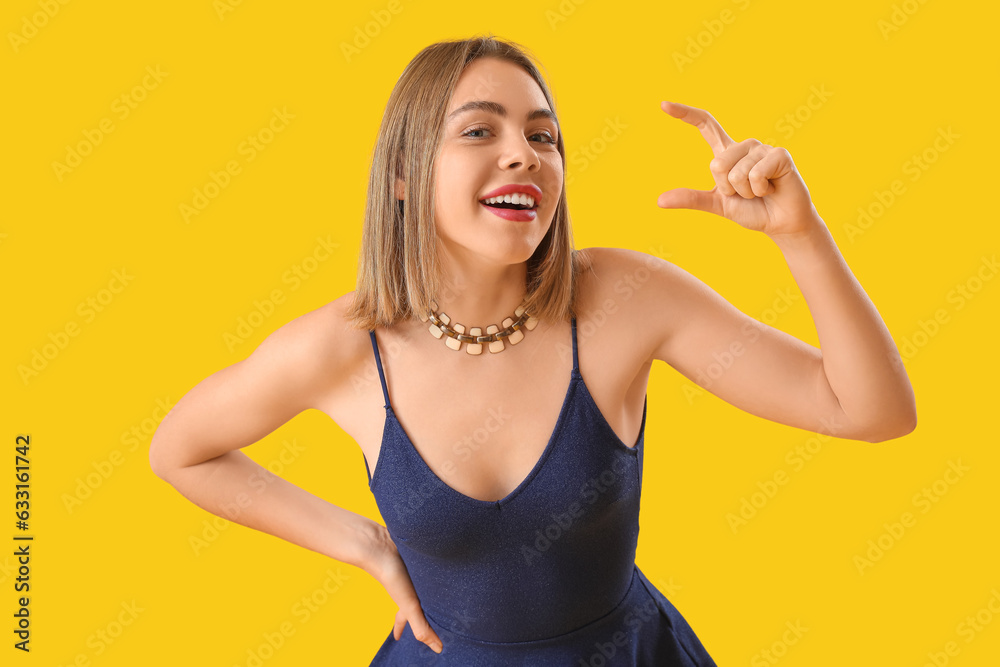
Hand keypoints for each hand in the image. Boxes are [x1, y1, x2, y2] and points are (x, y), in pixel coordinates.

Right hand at [362, 524, 443, 653]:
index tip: (397, 638)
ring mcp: (411, 573)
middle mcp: (408, 588)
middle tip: (425, 614)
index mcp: (405, 602)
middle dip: (419, 610)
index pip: (403, 620)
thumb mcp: (410, 606)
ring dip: (425, 589)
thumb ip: (422, 627)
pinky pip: (423, 568)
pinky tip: (434, 563)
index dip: (400, 630)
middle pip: (414, 603)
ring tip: (432, 588)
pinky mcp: (416, 558)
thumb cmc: (393, 576)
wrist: (382, 545)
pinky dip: (428, 569)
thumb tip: (438, 650)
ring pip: (420, 585)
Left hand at [657, 101, 821, 238]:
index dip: (686, 114)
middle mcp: (744, 146)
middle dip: (727, 188)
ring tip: (760, 191)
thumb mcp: (717, 203)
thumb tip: (659, 201)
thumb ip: (691, 199)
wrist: (780, 223)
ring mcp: (762, 148)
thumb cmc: (751, 210)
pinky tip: (771, 189)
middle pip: (716, 165)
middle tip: (746, 193)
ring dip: (745, 192)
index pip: (706, 126)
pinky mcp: (780, 155)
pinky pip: (755, 174)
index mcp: (727, 153)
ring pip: (736, 172)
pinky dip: (759, 190)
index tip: (664, 105)